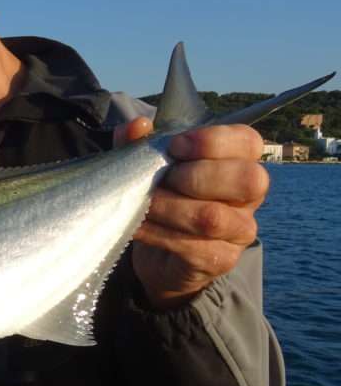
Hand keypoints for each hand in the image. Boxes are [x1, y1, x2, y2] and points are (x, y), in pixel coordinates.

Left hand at [115, 117, 267, 307]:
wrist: (159, 252)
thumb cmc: (163, 196)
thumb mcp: (149, 166)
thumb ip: (141, 143)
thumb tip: (138, 125)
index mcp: (238, 162)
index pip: (248, 141)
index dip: (213, 141)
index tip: (175, 146)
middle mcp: (248, 196)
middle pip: (247, 179)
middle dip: (197, 176)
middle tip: (164, 179)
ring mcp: (240, 230)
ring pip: (213, 217)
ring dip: (169, 207)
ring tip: (143, 204)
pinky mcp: (222, 259)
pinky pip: (194, 247)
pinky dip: (158, 234)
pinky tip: (139, 227)